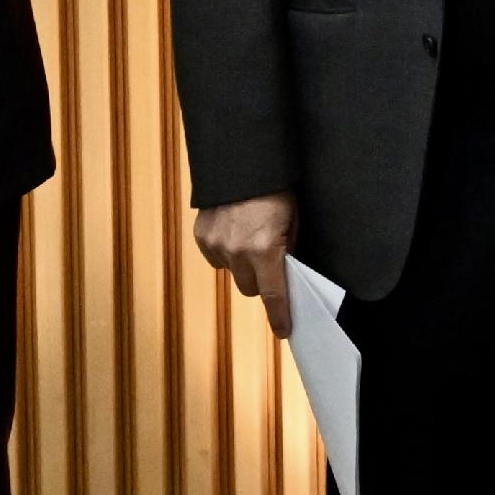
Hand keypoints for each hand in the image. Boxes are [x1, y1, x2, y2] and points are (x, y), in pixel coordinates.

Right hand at [194, 192, 298, 337]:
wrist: (242, 163)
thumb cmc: (276, 190)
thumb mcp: (293, 219)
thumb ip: (288, 249)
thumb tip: (284, 270)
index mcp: (265, 250)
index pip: (274, 294)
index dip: (280, 316)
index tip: (285, 331)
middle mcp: (237, 252)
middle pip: (250, 288)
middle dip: (261, 282)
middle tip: (269, 264)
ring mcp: (215, 245)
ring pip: (232, 273)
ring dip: (242, 265)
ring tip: (250, 239)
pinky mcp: (201, 236)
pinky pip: (216, 257)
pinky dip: (226, 252)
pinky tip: (234, 231)